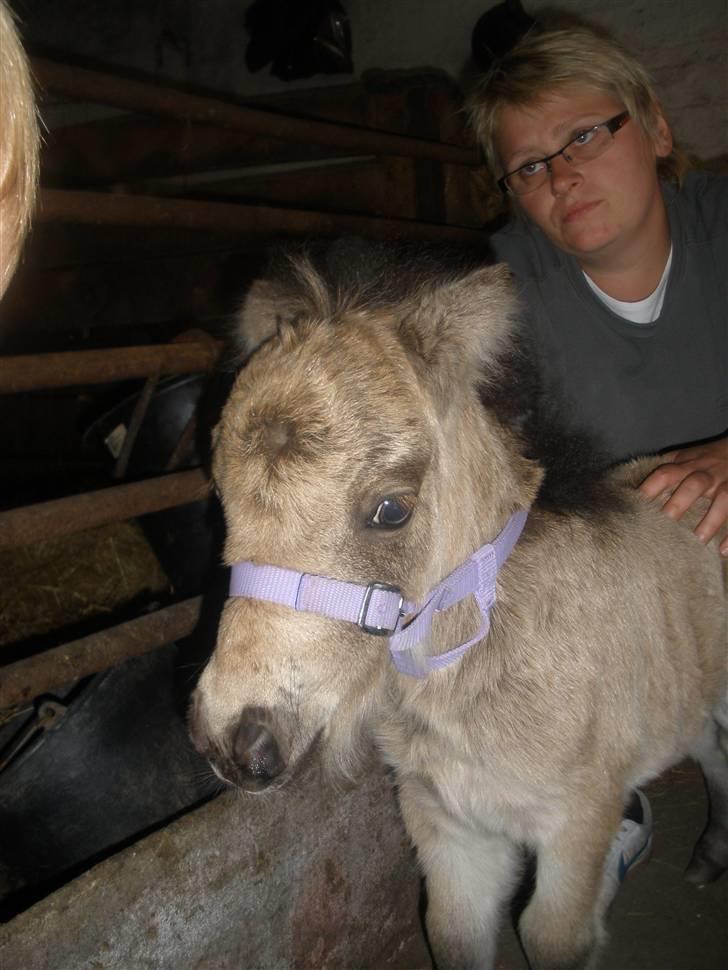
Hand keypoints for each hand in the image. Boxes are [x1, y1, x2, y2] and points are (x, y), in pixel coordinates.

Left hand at [639, 437, 727, 554]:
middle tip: (665, 525)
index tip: (635, 508)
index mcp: (686, 464)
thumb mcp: (684, 457)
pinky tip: (722, 550)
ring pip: (723, 499)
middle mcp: (707, 473)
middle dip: (679, 504)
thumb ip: (663, 469)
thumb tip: (630, 487)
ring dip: (710, 520)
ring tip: (698, 540)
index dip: (650, 489)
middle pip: (693, 485)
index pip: (665, 474)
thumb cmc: (705, 458)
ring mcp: (726, 483)